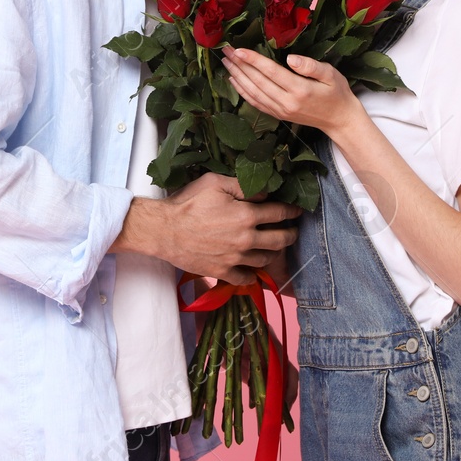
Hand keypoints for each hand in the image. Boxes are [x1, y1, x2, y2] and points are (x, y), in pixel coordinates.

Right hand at [131, 172, 300, 284]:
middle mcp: (246, 239)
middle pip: (279, 240)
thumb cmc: (188, 202)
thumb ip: (242, 186)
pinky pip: (245, 278)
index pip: (279, 213)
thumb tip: (264, 193)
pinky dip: (252, 276)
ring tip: (274, 249)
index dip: (291, 211)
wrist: (163, 230)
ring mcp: (235, 258)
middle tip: (292, 232)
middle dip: (290, 235)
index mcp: (246, 215)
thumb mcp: (215, 183)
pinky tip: (253, 272)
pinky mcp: (222, 271)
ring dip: (273, 254)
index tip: (297, 211)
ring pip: (265, 260)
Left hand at [221, 47, 361, 134]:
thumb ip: (311, 66)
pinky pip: (256, 103)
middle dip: (240, 65)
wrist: (340, 120)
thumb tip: (290, 59)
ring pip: (253, 93)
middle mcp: (287, 102)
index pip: (271, 72)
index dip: (253, 60)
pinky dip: (242, 91)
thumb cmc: (337, 93)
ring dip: (237, 76)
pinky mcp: (278, 115)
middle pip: (257, 81)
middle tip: (226, 50)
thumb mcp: (331, 74)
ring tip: (226, 62)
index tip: (238, 50)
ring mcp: (280, 111)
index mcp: (300, 90)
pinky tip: (234, 80)